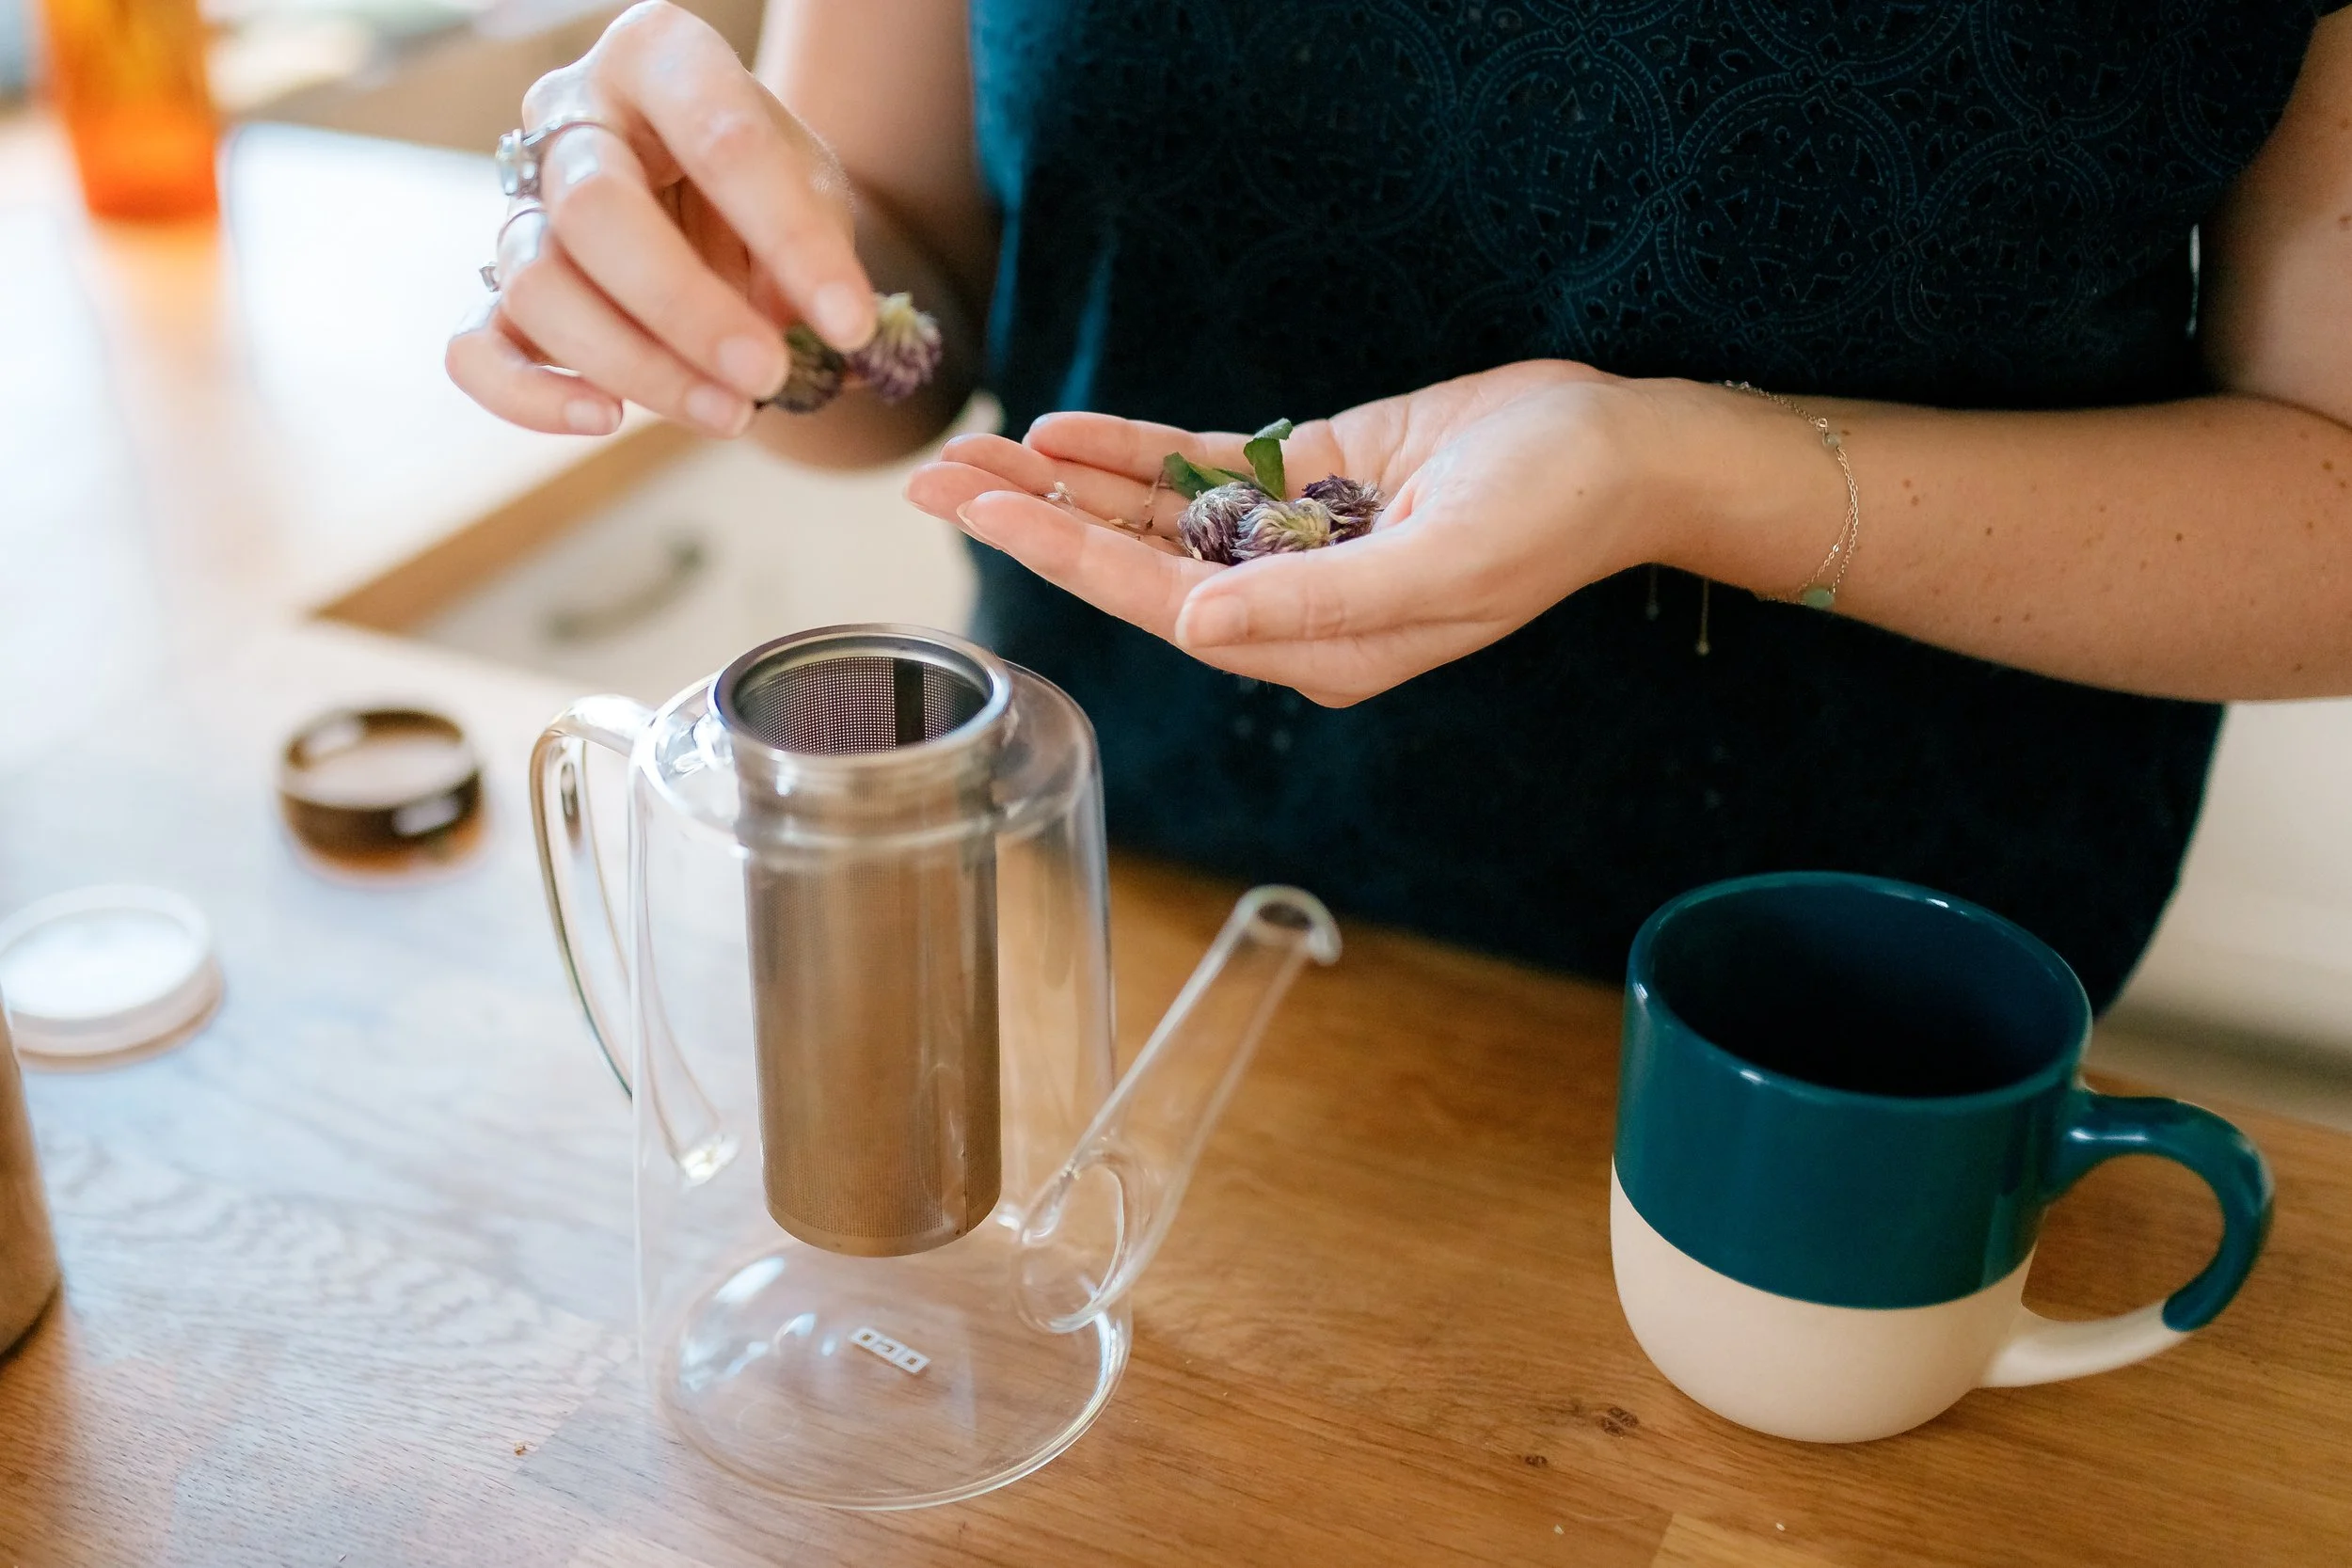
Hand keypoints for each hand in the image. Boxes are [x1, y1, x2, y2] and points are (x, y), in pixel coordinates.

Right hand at [446, 1, 877, 438]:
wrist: (710, 198)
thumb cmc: (762, 184)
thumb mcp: (814, 189)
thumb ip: (813, 244)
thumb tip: (806, 328)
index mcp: (659, 57)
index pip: (717, 137)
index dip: (788, 238)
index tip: (849, 323)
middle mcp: (571, 115)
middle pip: (592, 209)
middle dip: (686, 309)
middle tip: (767, 375)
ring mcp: (522, 203)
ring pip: (539, 284)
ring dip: (637, 365)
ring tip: (731, 413)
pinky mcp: (497, 289)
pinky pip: (475, 347)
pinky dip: (530, 395)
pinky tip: (606, 419)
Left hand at [905, 362, 1686, 704]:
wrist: (1621, 451)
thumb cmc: (1549, 517)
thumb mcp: (1439, 568)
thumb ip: (1314, 606)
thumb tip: (1191, 629)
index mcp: (1315, 650)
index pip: (1162, 606)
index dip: (1068, 560)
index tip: (983, 518)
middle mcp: (1288, 607)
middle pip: (1134, 564)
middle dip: (1035, 524)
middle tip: (932, 482)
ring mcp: (1292, 543)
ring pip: (1153, 517)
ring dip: (1064, 487)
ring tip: (968, 453)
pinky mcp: (1305, 481)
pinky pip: (1200, 468)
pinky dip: (1132, 451)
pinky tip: (1062, 431)